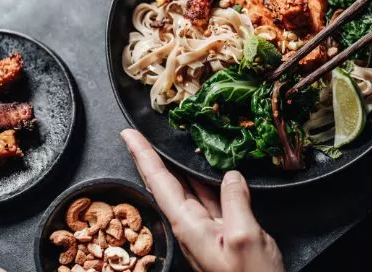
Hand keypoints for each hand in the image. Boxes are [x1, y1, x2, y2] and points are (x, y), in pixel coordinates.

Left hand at [120, 129, 284, 271]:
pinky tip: (211, 171)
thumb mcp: (244, 238)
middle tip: (139, 134)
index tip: (127, 135)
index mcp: (188, 226)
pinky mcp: (222, 234)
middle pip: (166, 184)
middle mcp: (191, 226)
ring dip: (178, 167)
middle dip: (150, 158)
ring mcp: (206, 231)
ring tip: (169, 144)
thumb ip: (235, 203)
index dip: (142, 156)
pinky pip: (210, 201)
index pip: (158, 182)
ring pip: (188, 191)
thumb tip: (231, 176)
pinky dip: (205, 182)